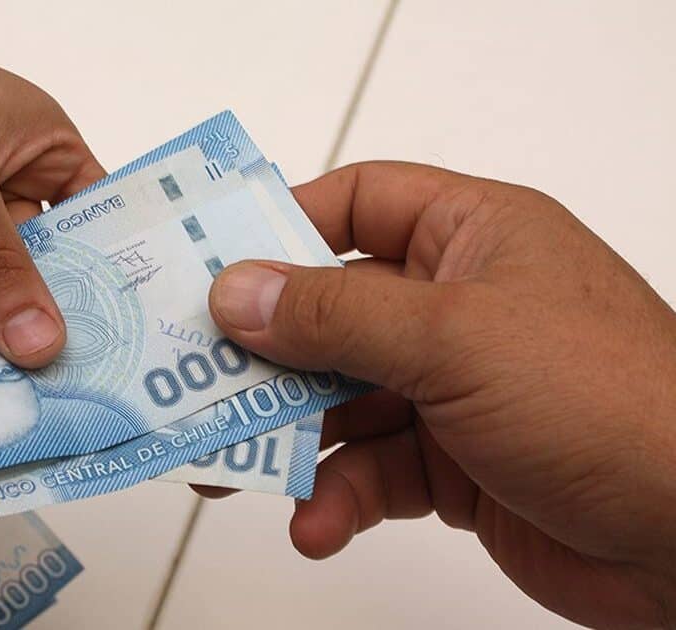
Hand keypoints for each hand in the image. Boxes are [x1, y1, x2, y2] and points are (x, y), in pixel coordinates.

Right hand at [205, 162, 675, 627]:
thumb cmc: (606, 401)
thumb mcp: (454, 339)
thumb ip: (335, 314)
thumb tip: (236, 290)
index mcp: (471, 237)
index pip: (357, 202)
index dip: (282, 226)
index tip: (210, 262)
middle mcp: (456, 305)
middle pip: (330, 313)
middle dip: (264, 356)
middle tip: (193, 382)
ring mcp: (452, 388)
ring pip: (339, 401)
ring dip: (288, 440)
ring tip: (229, 472)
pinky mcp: (452, 463)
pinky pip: (369, 470)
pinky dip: (336, 497)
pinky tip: (317, 524)